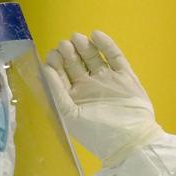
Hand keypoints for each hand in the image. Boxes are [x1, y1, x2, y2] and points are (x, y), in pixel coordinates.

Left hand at [44, 31, 162, 166]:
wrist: (130, 140)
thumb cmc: (96, 132)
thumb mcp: (69, 115)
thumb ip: (57, 93)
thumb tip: (45, 71)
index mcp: (74, 98)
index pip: (61, 76)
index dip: (55, 65)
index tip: (51, 56)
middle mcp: (89, 87)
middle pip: (76, 64)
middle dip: (68, 53)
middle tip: (63, 45)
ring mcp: (107, 80)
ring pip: (93, 58)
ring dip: (84, 47)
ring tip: (76, 38)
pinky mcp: (125, 76)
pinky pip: (115, 57)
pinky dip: (106, 45)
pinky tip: (96, 35)